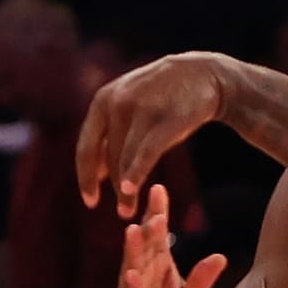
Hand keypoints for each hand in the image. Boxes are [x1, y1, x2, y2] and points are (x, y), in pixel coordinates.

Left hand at [77, 50, 229, 216]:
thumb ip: (110, 136)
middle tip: (123, 213)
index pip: (86, 147)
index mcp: (102, 101)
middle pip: (109, 158)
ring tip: (130, 210)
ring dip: (126, 190)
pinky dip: (135, 174)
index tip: (90, 202)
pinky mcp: (165, 119)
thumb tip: (94, 172)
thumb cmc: (162, 98)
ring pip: (125, 159)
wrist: (202, 74)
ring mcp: (140, 109)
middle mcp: (117, 103)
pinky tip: (130, 190)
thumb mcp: (128, 107)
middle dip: (113, 189)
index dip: (85, 178)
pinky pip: (145, 153)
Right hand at [110, 184, 226, 287]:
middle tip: (152, 207)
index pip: (155, 238)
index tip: (158, 189)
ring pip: (131, 272)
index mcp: (156, 271)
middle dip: (146, 229)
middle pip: (142, 250)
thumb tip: (220, 256)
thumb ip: (202, 280)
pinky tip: (132, 275)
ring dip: (132, 252)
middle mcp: (138, 281)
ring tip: (135, 230)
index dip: (156, 214)